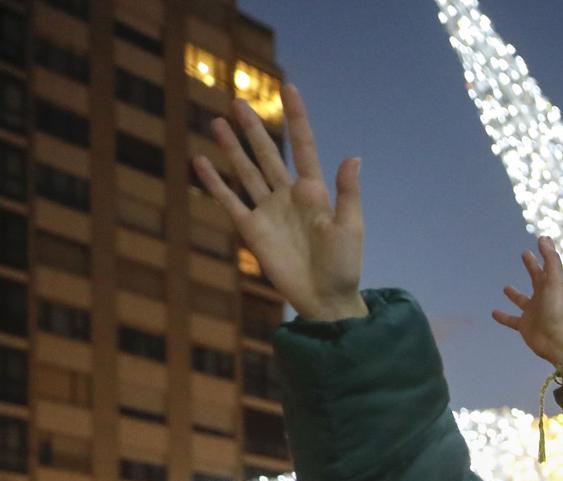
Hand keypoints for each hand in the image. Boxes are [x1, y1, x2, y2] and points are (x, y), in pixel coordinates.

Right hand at [191, 84, 364, 322]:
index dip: (297, 119)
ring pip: (247, 172)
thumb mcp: (351, 228)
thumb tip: (353, 156)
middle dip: (254, 129)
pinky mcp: (253, 231)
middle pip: (269, 155)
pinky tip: (200, 162)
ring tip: (218, 122)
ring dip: (233, 149)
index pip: (304, 147)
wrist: (326, 300)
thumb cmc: (345, 266)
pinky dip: (214, 183)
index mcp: (315, 192)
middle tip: (238, 102)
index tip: (289, 89)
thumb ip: (348, 193)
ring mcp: (269, 212)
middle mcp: (289, 196)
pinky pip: (230, 202)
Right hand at [491, 237, 562, 367]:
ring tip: (506, 287)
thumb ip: (550, 259)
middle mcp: (543, 298)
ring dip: (515, 294)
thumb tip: (544, 237)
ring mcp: (533, 312)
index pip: (547, 266)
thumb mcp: (554, 281)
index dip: (543, 253)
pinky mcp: (524, 326)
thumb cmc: (557, 311)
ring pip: (522, 300)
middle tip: (525, 254)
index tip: (539, 241)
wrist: (557, 342)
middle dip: (532, 267)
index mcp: (552, 286)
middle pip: (537, 279)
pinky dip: (503, 317)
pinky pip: (511, 320)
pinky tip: (493, 313)